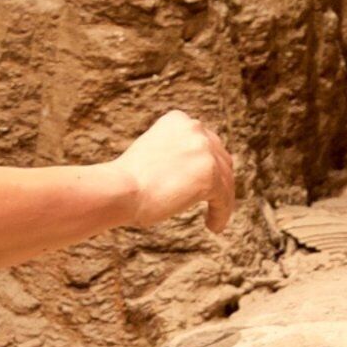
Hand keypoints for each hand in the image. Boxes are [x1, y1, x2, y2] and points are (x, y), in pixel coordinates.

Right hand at [118, 111, 237, 237]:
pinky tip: (213, 227)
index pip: (204, 142)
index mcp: (178, 120)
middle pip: (220, 158)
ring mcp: (204, 150)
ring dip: (221, 201)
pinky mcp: (210, 175)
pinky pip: (224, 199)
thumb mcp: (152, 154)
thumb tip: (193, 174)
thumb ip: (175, 155)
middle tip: (215, 201)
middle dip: (219, 180)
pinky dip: (220, 214)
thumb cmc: (127, 181)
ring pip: (225, 181)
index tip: (203, 182)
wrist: (120, 189)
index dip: (208, 163)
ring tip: (213, 220)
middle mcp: (194, 128)